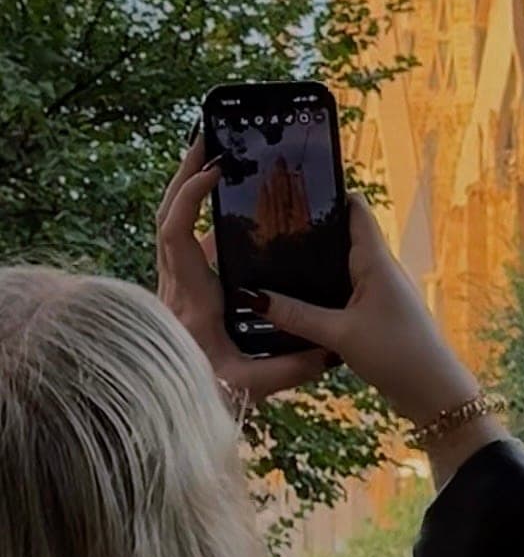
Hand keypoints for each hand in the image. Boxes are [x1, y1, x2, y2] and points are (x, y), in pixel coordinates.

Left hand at [156, 133, 334, 406]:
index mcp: (187, 297)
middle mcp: (172, 285)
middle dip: (185, 172)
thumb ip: (292, 367)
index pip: (174, 232)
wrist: (160, 417)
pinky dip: (196, 218)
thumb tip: (331, 350)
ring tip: (216, 160)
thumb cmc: (203, 399)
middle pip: (166, 213)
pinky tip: (224, 213)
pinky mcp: (176, 294)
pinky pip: (181, 244)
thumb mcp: (251, 386)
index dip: (189, 196)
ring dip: (188, 190)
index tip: (216, 170)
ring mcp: (170, 288)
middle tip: (209, 138)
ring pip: (170, 226)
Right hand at [243, 191, 483, 426]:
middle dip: (309, 232)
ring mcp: (379, 292)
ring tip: (270, 260)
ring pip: (341, 267)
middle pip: (342, 237)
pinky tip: (294, 301)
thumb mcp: (339, 334)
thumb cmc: (396, 354)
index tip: (292, 189)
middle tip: (266, 227)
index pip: (354, 209)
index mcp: (375, 260)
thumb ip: (296, 315)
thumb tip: (253, 296)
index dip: (328, 194)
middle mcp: (379, 269)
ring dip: (313, 265)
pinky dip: (321, 292)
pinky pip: (344, 293)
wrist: (434, 393)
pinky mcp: (376, 315)